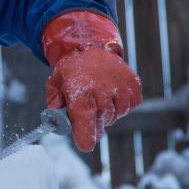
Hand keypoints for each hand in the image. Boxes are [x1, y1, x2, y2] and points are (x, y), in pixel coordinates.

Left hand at [42, 11, 141, 151]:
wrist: (91, 46)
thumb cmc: (71, 70)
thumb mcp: (55, 86)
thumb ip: (54, 108)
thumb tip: (58, 126)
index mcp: (81, 93)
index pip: (87, 126)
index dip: (85, 138)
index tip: (84, 143)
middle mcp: (103, 92)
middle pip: (101, 125)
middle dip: (93, 125)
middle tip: (87, 113)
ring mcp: (121, 88)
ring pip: (116, 116)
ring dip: (107, 113)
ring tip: (98, 97)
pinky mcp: (133, 85)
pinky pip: (130, 106)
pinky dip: (121, 105)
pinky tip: (111, 93)